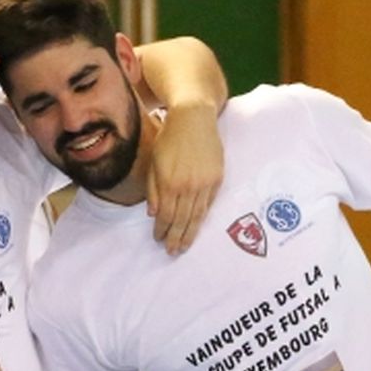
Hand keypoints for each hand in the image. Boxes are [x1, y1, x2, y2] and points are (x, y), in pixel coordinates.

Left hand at [147, 102, 223, 254]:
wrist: (194, 118)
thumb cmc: (169, 138)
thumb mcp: (154, 161)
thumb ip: (153, 189)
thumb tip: (153, 213)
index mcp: (170, 182)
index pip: (165, 215)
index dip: (162, 229)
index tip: (158, 240)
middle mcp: (188, 186)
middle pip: (182, 219)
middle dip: (176, 238)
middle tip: (172, 252)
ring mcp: (205, 183)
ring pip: (197, 215)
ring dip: (190, 233)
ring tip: (184, 246)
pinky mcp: (217, 178)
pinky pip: (209, 203)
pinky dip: (202, 217)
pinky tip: (197, 226)